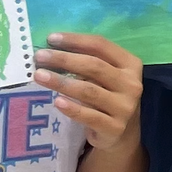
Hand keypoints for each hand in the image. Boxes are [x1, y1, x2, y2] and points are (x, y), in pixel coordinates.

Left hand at [33, 32, 143, 152]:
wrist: (122, 133)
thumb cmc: (108, 96)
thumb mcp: (107, 76)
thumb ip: (89, 62)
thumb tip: (53, 49)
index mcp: (131, 65)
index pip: (101, 46)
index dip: (76, 40)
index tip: (50, 39)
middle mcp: (131, 84)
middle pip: (94, 66)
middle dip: (64, 59)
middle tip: (40, 56)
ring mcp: (125, 107)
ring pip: (89, 91)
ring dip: (61, 82)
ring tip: (39, 76)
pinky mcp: (114, 128)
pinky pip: (89, 116)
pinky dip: (72, 108)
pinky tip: (57, 102)